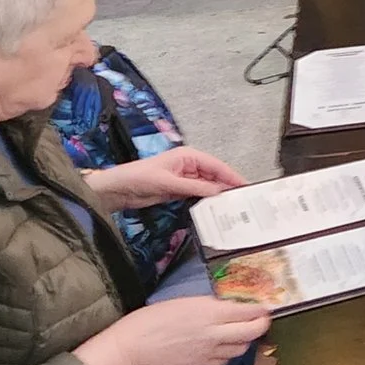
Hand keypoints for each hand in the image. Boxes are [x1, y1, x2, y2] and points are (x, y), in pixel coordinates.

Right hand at [76, 296, 269, 364]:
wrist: (133, 346)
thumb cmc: (153, 318)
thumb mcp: (186, 301)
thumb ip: (212, 305)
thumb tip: (230, 307)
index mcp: (209, 313)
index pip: (248, 312)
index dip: (260, 309)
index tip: (265, 306)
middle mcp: (214, 334)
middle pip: (252, 333)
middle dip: (262, 325)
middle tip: (261, 319)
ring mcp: (209, 353)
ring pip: (241, 349)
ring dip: (245, 339)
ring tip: (239, 331)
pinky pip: (225, 360)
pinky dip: (228, 352)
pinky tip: (221, 346)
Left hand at [83, 147, 248, 211]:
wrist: (117, 189)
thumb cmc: (139, 177)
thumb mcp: (169, 182)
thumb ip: (195, 187)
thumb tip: (219, 191)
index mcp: (188, 156)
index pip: (216, 166)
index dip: (232, 176)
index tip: (246, 186)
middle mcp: (189, 166)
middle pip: (215, 176)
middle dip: (228, 185)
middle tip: (243, 199)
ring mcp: (184, 179)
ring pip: (208, 186)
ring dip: (218, 195)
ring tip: (233, 206)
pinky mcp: (179, 191)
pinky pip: (198, 195)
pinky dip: (207, 201)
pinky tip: (215, 208)